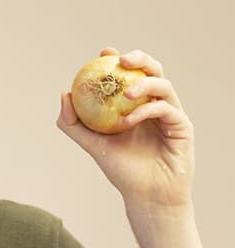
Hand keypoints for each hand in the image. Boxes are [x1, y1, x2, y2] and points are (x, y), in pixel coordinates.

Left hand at [57, 47, 194, 208]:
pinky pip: (165, 109)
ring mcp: (170, 113)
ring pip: (162, 84)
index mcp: (135, 103)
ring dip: (143, 84)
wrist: (145, 195)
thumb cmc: (120, 168)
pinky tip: (129, 120)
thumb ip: (73, 122)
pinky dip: (146, 110)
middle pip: (152, 70)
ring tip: (125, 93)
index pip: (129, 73)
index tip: (103, 52)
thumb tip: (64, 93)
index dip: (117, 58)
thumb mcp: (90, 143)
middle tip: (121, 60)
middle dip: (139, 58)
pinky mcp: (182, 125)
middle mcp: (153, 103)